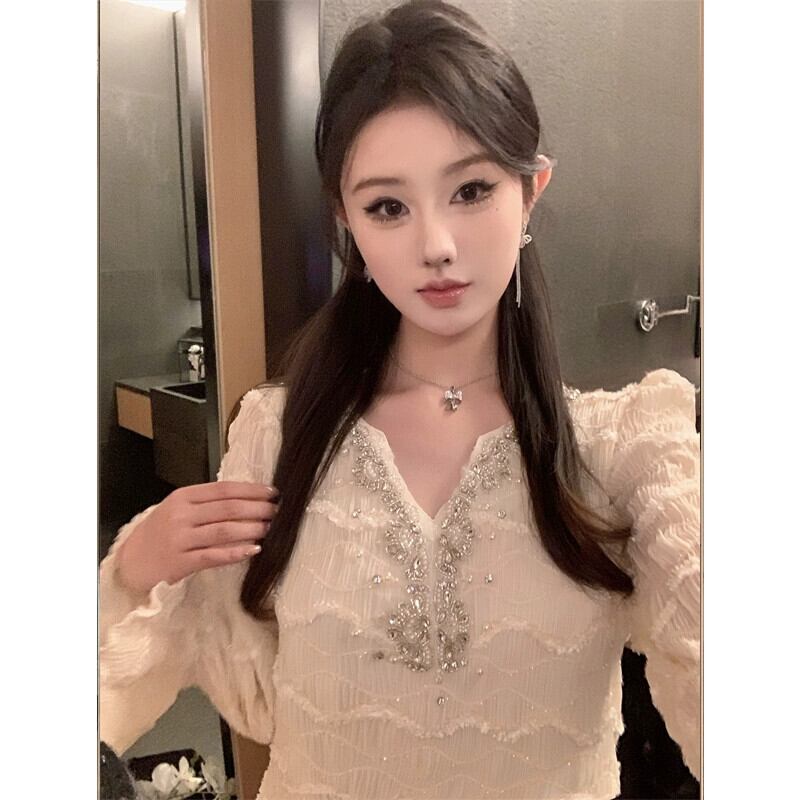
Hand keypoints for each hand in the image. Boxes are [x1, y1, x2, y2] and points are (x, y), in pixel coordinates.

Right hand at [115, 482, 279, 595]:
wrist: (130, 562)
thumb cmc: (162, 532)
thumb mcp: (179, 510)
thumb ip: (207, 504)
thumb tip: (249, 500)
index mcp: (183, 497)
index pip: (224, 489)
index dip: (251, 490)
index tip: (273, 492)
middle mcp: (181, 515)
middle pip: (227, 508)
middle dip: (257, 508)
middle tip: (277, 511)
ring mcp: (180, 539)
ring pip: (223, 531)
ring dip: (251, 529)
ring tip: (270, 528)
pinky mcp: (180, 562)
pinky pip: (213, 556)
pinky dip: (236, 552)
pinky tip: (253, 550)